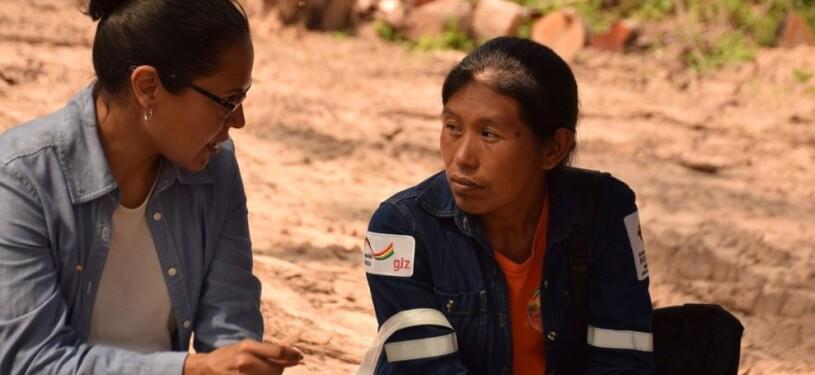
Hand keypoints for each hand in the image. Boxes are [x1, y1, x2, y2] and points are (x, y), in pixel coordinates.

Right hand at [184, 339, 302, 374]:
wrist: (204, 370)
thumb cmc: (228, 357)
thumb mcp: (246, 347)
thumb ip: (268, 351)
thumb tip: (295, 357)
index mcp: (248, 347)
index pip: (278, 352)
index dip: (293, 355)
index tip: (300, 357)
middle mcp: (245, 362)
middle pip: (277, 369)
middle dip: (280, 368)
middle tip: (275, 366)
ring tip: (262, 372)